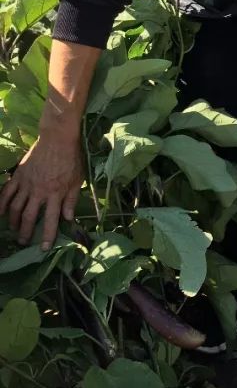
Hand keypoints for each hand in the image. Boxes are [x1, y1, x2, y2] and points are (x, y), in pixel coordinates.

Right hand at [0, 134, 83, 250]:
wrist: (57, 139)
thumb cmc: (71, 159)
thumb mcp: (77, 181)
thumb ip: (71, 200)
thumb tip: (68, 219)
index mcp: (55, 194)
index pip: (50, 220)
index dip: (46, 236)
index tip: (42, 248)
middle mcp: (39, 192)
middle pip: (29, 217)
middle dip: (25, 232)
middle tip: (22, 242)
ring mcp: (26, 184)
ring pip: (15, 208)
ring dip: (12, 221)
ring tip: (13, 230)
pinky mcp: (17, 176)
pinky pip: (6, 193)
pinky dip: (1, 204)